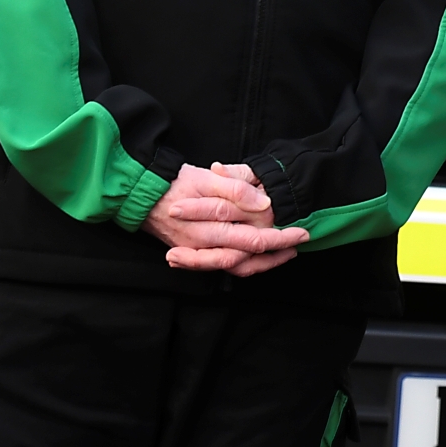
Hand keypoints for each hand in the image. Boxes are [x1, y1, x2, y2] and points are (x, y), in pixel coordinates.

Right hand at [149, 161, 306, 274]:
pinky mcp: (195, 255)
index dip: (280, 237)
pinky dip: (244, 266)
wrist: (144, 194)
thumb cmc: (177, 184)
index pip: (254, 239)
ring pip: (237, 267)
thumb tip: (264, 204)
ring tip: (285, 253)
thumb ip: (236, 190)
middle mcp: (206, 246)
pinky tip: (259, 259)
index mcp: (210, 227)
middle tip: (300, 242)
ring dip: (264, 263)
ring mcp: (200, 253)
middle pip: (249, 258)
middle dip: (278, 252)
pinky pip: (223, 267)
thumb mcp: (207, 179)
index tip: (301, 232)